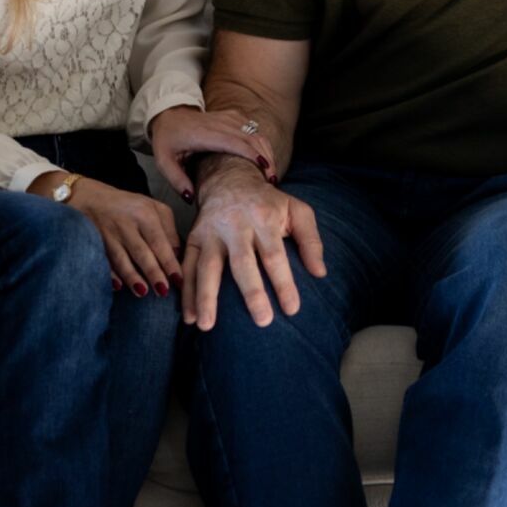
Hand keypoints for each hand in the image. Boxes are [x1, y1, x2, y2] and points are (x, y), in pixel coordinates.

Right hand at [33, 173, 183, 298]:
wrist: (91, 198)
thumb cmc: (129, 206)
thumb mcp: (154, 207)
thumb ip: (169, 229)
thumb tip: (176, 255)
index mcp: (145, 214)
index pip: (159, 242)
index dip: (169, 262)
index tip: (178, 280)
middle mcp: (126, 223)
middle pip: (141, 252)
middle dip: (153, 273)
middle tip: (163, 292)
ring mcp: (108, 233)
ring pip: (121, 259)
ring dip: (132, 277)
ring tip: (143, 292)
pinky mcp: (94, 241)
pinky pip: (103, 260)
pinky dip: (110, 274)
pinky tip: (118, 287)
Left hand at [148, 106, 276, 200]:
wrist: (169, 114)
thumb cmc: (168, 140)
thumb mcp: (163, 162)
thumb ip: (177, 180)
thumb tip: (191, 198)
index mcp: (205, 134)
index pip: (234, 142)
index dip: (252, 154)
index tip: (265, 170)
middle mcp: (220, 123)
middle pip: (251, 138)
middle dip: (266, 159)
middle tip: (272, 180)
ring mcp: (229, 117)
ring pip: (256, 133)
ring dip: (267, 152)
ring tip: (272, 173)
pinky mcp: (234, 116)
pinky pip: (254, 129)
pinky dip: (262, 144)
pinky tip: (265, 160)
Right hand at [182, 156, 324, 330]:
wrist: (230, 179)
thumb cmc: (269, 203)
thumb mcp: (297, 211)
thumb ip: (311, 241)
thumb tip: (320, 273)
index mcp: (264, 218)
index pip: (274, 254)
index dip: (284, 283)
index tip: (292, 310)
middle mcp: (236, 225)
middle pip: (242, 262)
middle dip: (252, 292)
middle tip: (262, 321)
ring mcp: (212, 232)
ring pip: (208, 266)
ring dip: (206, 297)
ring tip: (207, 326)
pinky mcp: (194, 238)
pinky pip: (188, 266)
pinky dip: (186, 292)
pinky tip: (189, 317)